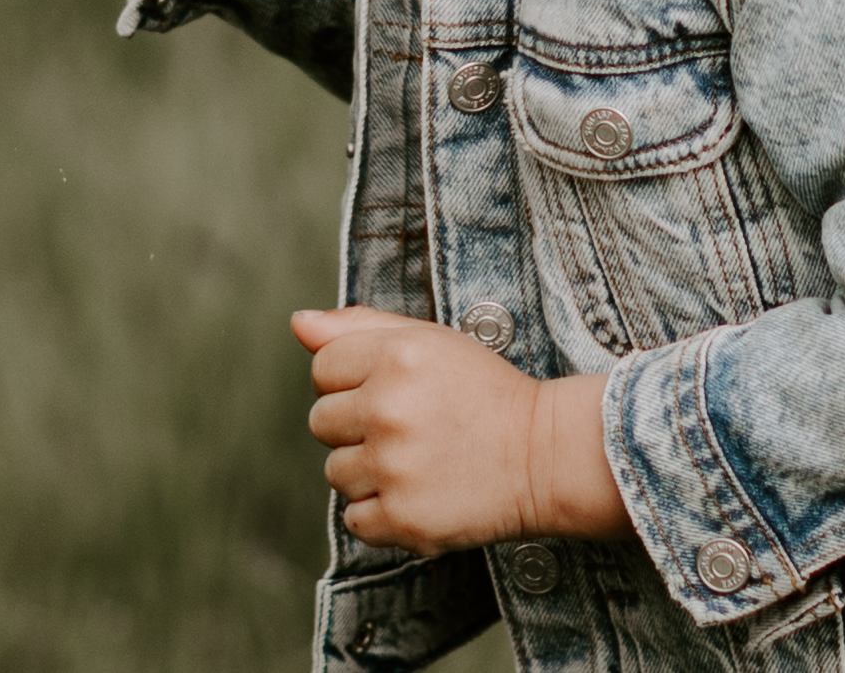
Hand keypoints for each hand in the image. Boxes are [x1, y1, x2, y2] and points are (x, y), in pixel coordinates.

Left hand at [293, 307, 626, 553]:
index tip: (394, 390)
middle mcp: (388, 409)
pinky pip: (355, 520)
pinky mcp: (405, 519)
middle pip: (321, 422)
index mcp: (394, 356)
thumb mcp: (428, 341)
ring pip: (336, 474)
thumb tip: (299, 323)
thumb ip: (359, 327)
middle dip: (356, 426)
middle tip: (409, 428)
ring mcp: (394, 468)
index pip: (322, 368)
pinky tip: (420, 494)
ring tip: (419, 462)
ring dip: (368, 472)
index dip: (354, 380)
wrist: (545, 456)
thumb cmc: (482, 392)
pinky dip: (382, 514)